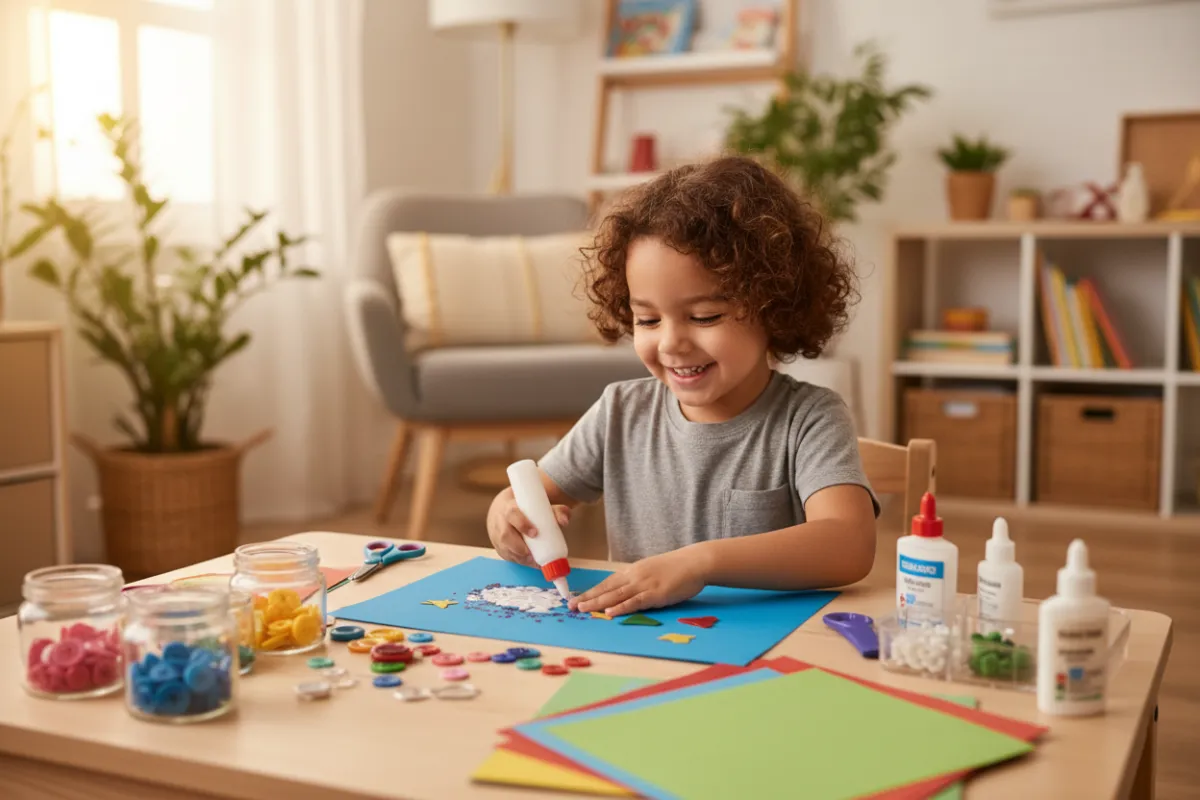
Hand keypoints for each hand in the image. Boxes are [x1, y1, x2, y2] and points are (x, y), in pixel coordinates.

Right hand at [486, 488, 571, 567]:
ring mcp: (496, 536)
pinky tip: (531, 563)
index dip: (522, 524)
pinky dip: (519, 561)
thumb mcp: (538, 505)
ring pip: (504, 549)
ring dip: (520, 557)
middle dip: (519, 547)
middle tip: (533, 554)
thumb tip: (564, 521)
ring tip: (535, 561)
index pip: (512, 514)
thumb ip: (555, 510)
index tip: (535, 533)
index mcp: (509, 507)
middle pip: (505, 535)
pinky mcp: (498, 547)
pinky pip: (506, 556)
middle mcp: (500, 522)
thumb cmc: (525, 508)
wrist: (502, 509)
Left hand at [569, 547, 708, 616]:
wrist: (694, 562)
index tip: (577, 597)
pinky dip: (621, 607)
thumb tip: (625, 589)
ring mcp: (644, 585)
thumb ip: (638, 579)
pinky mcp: (656, 593)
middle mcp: (634, 576)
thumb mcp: (651, 570)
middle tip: (571, 606)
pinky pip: (635, 601)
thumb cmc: (676, 567)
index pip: (607, 582)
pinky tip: (610, 612)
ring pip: (616, 595)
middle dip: (588, 598)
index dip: (591, 591)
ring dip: (598, 603)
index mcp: (632, 571)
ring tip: (583, 609)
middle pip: (606, 588)